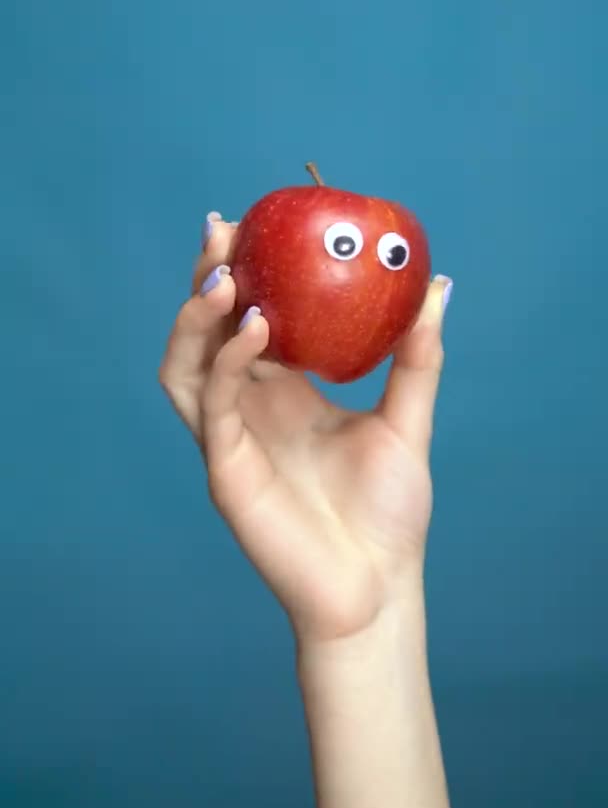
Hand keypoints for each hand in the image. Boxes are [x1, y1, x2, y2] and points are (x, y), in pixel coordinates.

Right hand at [159, 214, 451, 645]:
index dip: (243, 272)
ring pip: (185, 365)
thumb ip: (417, 356)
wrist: (377, 585)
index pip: (247, 319)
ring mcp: (229, 438)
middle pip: (206, 332)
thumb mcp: (408, 419)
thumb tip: (438, 287)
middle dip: (207, 279)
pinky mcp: (225, 469)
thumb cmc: (387, 510)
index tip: (252, 221)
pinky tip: (255, 328)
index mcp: (281, 392)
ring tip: (225, 274)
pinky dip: (227, 361)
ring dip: (196, 316)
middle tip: (224, 230)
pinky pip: (212, 404)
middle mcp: (247, 408)